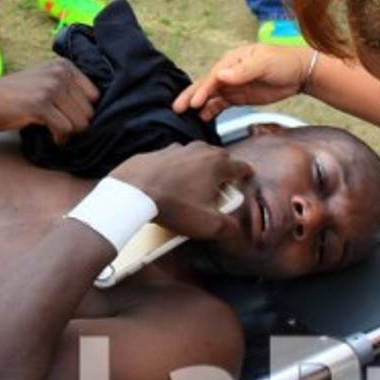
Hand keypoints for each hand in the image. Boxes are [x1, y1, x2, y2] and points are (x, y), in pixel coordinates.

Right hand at [0, 59, 99, 144]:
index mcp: (65, 66)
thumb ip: (69, 91)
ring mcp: (50, 87)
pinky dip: (59, 139)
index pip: (96, 97)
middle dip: (76, 126)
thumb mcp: (45, 84)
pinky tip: (50, 137)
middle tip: (58, 128)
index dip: (84, 113)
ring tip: (53, 131)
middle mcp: (60, 73)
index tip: (68, 119)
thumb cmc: (15, 98)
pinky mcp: (40, 103)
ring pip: (80, 123)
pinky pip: (65, 130)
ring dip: (68, 134)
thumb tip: (99, 114)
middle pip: (89, 112)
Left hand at [110, 143, 252, 240]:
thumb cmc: (173, 205)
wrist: (133, 192)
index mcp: (217, 165)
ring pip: (196, 155)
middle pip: (220, 157)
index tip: (246, 177)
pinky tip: (172, 183)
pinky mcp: (158, 153)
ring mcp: (177, 149)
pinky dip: (177, 168)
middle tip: (220, 187)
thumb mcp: (207, 224)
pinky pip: (174, 159)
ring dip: (200, 167)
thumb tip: (235, 229)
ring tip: (195, 186)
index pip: (241, 166)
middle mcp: (199, 151)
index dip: (246, 174)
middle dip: (224, 169)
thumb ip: (228, 227)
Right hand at [172, 44, 313, 121]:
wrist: (300, 73)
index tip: (195, 102)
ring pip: (211, 96)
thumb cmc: (283, 62)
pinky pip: (221, 104)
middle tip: (177, 108)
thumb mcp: (264, 63)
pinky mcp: (239, 96)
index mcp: (232, 60)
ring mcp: (233, 85)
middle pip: (206, 85)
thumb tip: (221, 74)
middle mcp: (229, 71)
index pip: (213, 76)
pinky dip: (211, 110)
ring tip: (185, 116)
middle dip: (191, 96)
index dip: (203, 89)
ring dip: (198, 105)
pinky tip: (203, 118)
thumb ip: (243, 71)